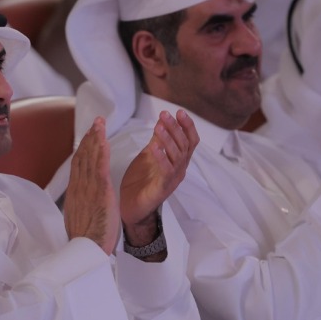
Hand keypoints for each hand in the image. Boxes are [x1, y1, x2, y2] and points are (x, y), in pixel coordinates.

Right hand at [64, 118, 119, 254]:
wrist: (86, 248)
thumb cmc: (85, 239)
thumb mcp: (77, 219)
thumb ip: (79, 207)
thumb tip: (78, 203)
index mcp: (74, 193)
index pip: (78, 166)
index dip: (82, 149)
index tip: (87, 137)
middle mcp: (79, 187)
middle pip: (82, 157)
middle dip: (89, 138)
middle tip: (95, 122)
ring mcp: (88, 188)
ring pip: (90, 158)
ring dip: (95, 138)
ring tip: (100, 123)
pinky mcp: (100, 191)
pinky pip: (100, 167)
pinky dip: (101, 151)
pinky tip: (104, 139)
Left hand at [118, 110, 196, 246]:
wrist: (130, 208)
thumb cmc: (140, 182)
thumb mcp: (149, 156)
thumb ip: (157, 141)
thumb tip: (161, 121)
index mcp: (178, 161)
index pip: (190, 141)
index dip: (187, 126)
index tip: (179, 111)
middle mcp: (179, 169)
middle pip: (185, 145)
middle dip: (176, 128)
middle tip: (165, 115)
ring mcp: (173, 179)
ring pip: (178, 156)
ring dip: (168, 140)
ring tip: (158, 126)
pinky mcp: (163, 189)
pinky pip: (166, 171)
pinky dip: (161, 157)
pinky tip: (153, 146)